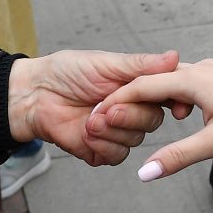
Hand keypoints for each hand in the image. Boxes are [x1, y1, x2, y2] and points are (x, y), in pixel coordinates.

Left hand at [7, 50, 188, 166]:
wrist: (35, 95)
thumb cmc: (67, 72)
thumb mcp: (106, 63)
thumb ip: (140, 66)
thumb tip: (174, 57)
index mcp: (136, 87)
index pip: (167, 96)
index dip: (175, 101)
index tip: (177, 107)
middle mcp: (131, 110)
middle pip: (153, 121)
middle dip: (130, 115)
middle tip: (107, 107)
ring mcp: (117, 132)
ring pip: (135, 140)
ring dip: (112, 130)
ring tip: (89, 119)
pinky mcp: (102, 151)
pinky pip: (117, 155)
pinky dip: (102, 144)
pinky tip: (86, 132)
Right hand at [88, 58, 212, 180]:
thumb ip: (177, 157)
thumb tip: (144, 173)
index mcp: (194, 79)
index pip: (142, 86)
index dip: (116, 101)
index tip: (95, 115)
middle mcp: (201, 69)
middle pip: (155, 81)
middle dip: (131, 99)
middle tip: (109, 118)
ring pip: (174, 82)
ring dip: (156, 99)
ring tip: (142, 120)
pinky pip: (190, 83)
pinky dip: (176, 98)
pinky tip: (183, 115)